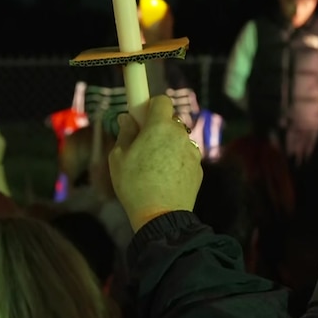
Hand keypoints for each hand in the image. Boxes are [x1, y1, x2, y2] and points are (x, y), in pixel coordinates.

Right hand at [110, 95, 202, 231]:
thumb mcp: (118, 157)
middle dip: (158, 128)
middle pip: (170, 121)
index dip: (151, 106)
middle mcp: (181, 135)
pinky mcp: (199, 168)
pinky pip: (186, 157)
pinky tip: (165, 178)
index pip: (162, 100)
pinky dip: (177, 161)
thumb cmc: (135, 185)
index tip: (141, 118)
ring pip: (179, 140)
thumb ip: (125, 133)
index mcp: (160, 127)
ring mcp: (193, 152)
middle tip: (143, 145)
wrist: (161, 217)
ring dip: (169, 145)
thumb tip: (127, 117)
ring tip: (154, 167)